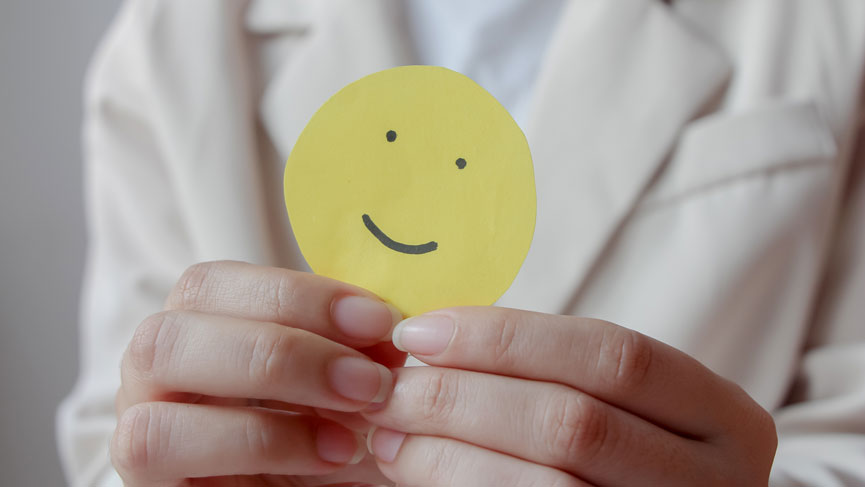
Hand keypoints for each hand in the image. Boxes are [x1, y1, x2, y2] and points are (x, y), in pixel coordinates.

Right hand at [110, 261, 404, 485]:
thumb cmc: (324, 436)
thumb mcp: (346, 385)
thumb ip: (356, 349)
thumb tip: (389, 327)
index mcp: (201, 320)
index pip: (220, 280)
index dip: (301, 293)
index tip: (379, 321)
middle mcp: (158, 358)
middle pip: (183, 313)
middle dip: (288, 343)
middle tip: (370, 379)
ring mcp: (138, 409)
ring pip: (160, 360)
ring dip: (272, 383)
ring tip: (356, 416)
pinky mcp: (143, 470)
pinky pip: (161, 440)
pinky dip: (259, 442)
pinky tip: (327, 453)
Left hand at [363, 307, 777, 485]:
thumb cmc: (623, 451)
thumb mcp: (619, 404)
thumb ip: (549, 370)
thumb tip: (434, 337)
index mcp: (725, 418)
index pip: (615, 356)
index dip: (509, 339)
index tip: (424, 331)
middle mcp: (716, 481)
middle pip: (574, 423)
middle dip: (464, 397)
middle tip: (393, 386)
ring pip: (548, 484)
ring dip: (448, 452)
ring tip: (391, 429)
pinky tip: (415, 468)